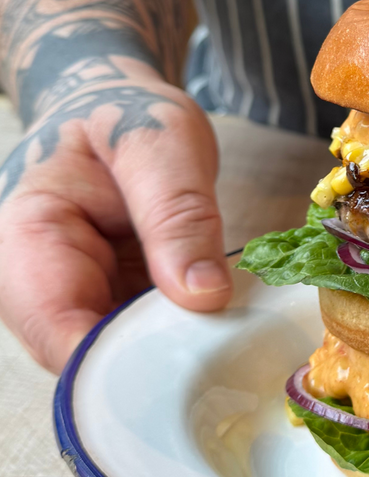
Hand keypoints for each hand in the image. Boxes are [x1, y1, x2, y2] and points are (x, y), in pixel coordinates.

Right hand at [0, 71, 230, 371]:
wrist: (113, 107)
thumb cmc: (125, 115)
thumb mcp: (161, 144)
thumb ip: (178, 215)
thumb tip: (204, 297)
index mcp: (28, 241)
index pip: (58, 332)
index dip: (120, 365)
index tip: (190, 369)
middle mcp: (40, 284)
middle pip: (90, 358)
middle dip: (158, 367)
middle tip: (230, 363)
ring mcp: (77, 299)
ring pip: (122, 357)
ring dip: (176, 356)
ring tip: (233, 348)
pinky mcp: (112, 303)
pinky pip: (146, 338)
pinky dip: (186, 337)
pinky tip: (227, 334)